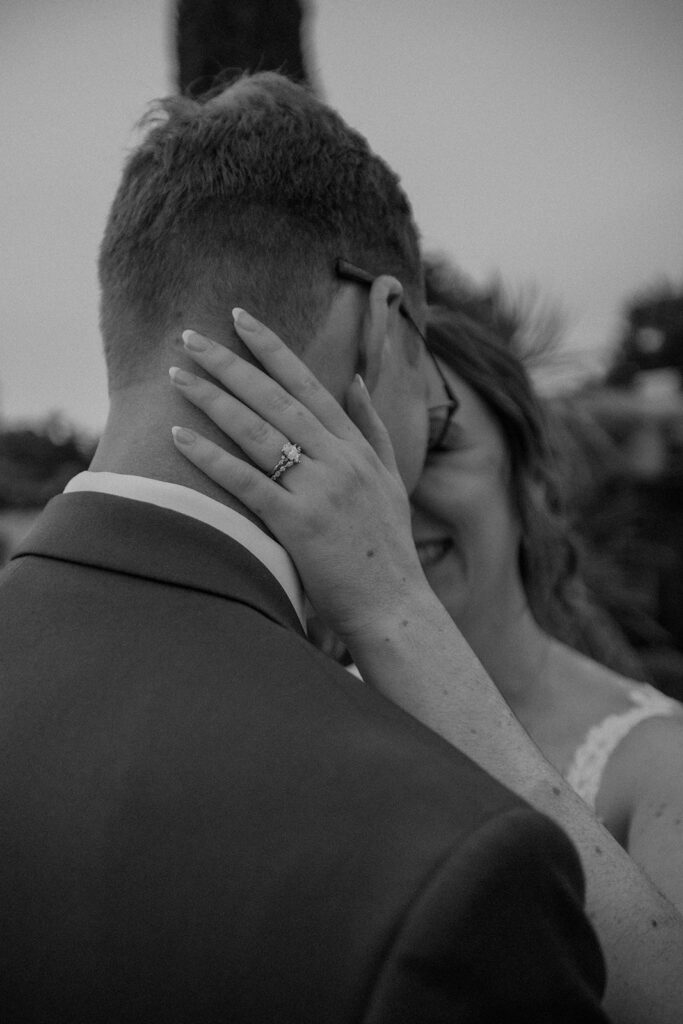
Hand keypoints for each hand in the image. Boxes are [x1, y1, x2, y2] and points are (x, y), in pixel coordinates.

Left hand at [169, 309, 428, 642]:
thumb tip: (355, 380)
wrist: (394, 603)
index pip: (307, 383)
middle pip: (275, 398)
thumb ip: (373, 428)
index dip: (271, 348)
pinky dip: (211, 458)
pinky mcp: (298, 524)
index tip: (239, 318)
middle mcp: (338, 459)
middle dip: (229, 362)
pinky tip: (179, 438)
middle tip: (189, 336)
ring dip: (212, 400)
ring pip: (257, 432)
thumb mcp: (390, 478)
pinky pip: (247, 482)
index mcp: (355, 446)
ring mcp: (319, 490)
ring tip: (176, 376)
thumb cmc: (386, 546)